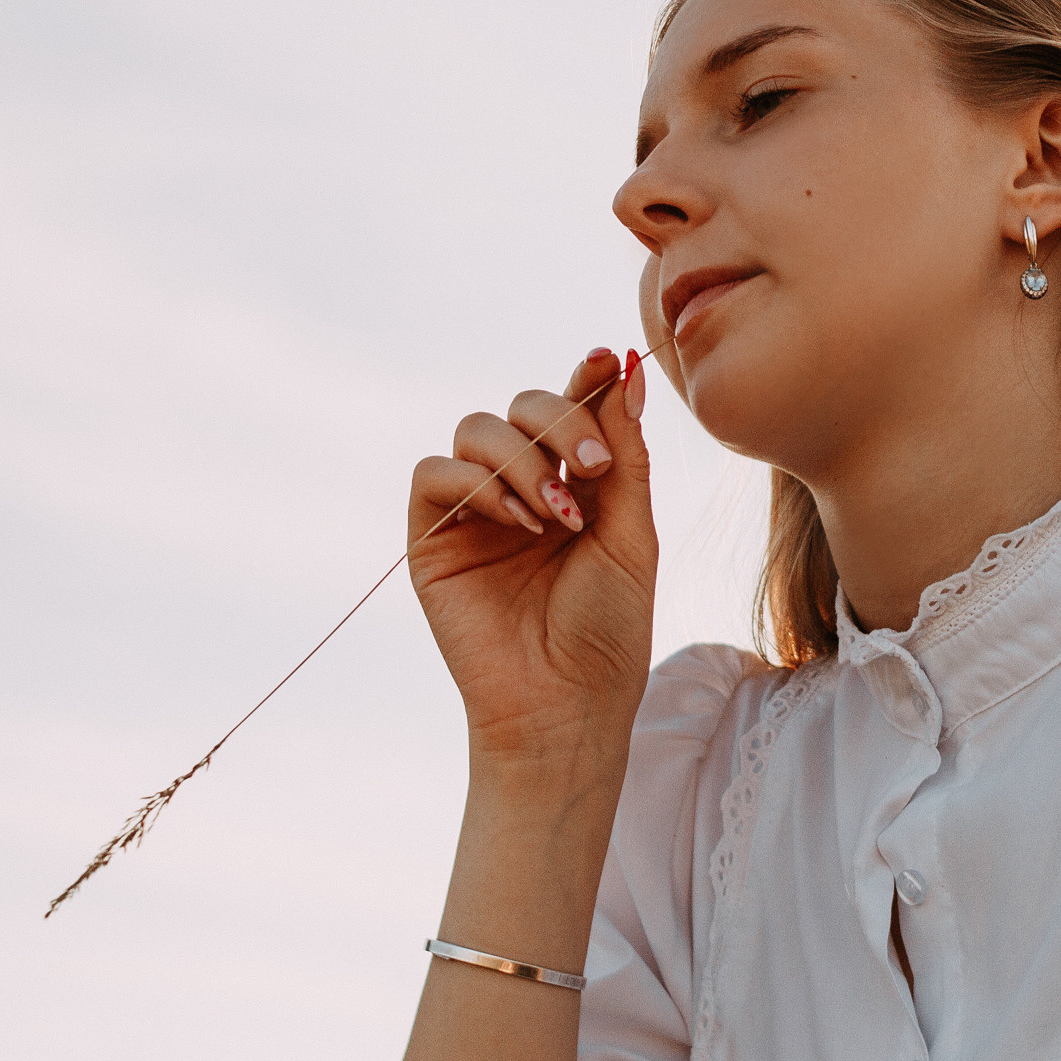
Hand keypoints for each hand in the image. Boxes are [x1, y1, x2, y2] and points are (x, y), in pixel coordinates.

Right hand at [406, 348, 655, 760]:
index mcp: (572, 482)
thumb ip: (623, 453)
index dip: (585, 377)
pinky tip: (521, 523)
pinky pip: (434, 474)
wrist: (567, 703)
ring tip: (557, 514)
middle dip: (559, 420)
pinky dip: (478, 483)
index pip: (571, 407)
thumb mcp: (629, 532)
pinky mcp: (431, 539)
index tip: (606, 357)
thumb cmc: (608, 628)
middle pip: (521, 405)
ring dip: (521, 458)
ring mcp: (473, 511)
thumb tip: (624, 369)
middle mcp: (519, 487)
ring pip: (476, 428)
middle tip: (593, 466)